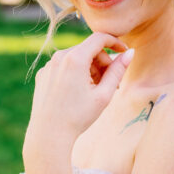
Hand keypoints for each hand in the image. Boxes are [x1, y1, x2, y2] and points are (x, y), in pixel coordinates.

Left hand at [24, 33, 133, 156]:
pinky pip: (64, 66)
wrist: (48, 135)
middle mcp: (59, 57)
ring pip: (76, 57)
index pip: (99, 38)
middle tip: (113, 84)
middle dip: (103, 62)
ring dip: (90, 68)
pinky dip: (76, 73)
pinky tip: (79, 93)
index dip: (115, 42)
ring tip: (96, 91)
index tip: (125, 52)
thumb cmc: (78, 116)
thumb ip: (118, 70)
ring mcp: (49, 65)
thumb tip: (130, 53)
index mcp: (75, 58)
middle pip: (88, 49)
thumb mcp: (104, 94)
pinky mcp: (43, 74)